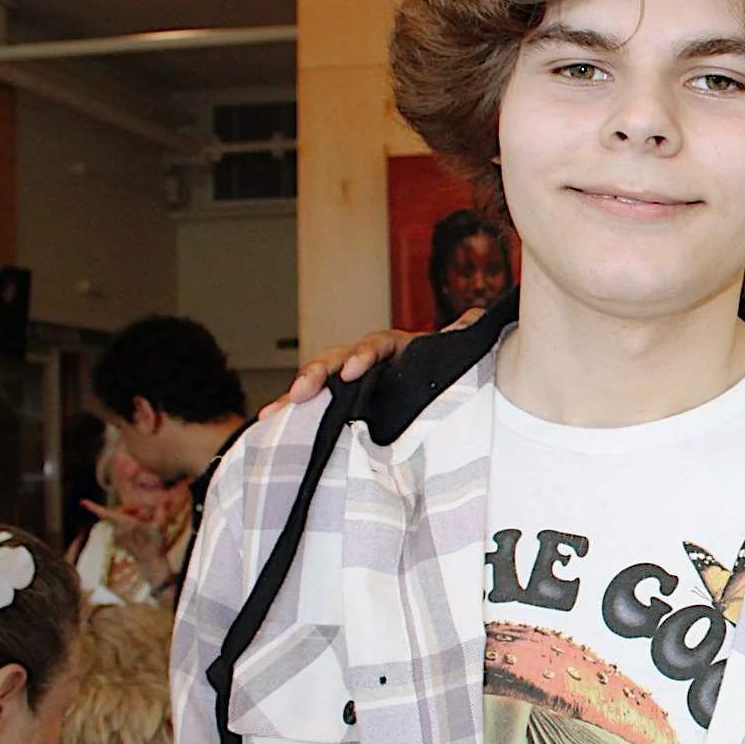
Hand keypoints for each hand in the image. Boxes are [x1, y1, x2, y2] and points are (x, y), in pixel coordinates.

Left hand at [80, 499, 174, 588]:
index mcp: (126, 524)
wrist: (150, 561)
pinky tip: (140, 530)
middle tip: (144, 512)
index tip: (82, 501)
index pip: (106, 514)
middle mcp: (118, 530)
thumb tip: (164, 501)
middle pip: (119, 513)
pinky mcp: (118, 541)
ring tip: (145, 522)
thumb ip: (161, 512)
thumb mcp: (160, 526)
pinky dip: (129, 526)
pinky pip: (121, 528)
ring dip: (131, 518)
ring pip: (120, 520)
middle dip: (130, 509)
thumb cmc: (155, 544)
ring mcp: (117, 536)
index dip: (94, 507)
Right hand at [258, 311, 477, 418]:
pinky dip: (291, 417)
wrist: (431, 390)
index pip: (375, 344)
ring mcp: (347, 383)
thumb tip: (476, 315)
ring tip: (272, 414)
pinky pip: (311, 408)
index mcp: (392, 348)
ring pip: (316, 384)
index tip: (353, 372)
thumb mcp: (447, 358)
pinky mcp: (337, 405)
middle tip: (301, 392)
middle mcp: (364, 361)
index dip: (363, 355)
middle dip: (316, 374)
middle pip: (334, 359)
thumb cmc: (436, 373)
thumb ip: (458, 339)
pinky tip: (268, 428)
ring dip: (293, 397)